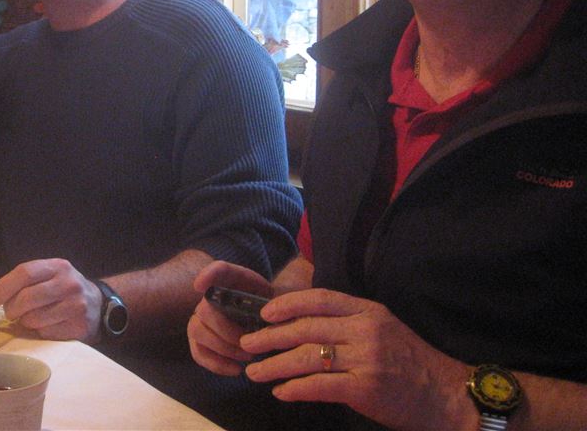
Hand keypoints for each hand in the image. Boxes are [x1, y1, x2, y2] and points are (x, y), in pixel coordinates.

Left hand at [0, 259, 102, 342]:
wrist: (99, 306)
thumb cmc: (64, 291)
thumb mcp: (50, 276)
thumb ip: (27, 281)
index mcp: (58, 266)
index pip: (25, 272)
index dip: (4, 287)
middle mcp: (69, 283)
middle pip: (27, 297)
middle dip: (11, 309)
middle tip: (9, 313)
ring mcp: (75, 305)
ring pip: (34, 319)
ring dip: (25, 322)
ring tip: (30, 319)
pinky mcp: (78, 326)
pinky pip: (46, 333)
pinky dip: (39, 332)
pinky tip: (46, 326)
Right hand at [188, 260, 273, 375]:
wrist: (267, 319)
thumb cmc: (272, 307)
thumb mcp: (280, 299)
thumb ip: (278, 303)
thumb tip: (273, 314)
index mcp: (234, 280)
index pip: (218, 270)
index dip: (207, 275)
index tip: (199, 286)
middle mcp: (211, 295)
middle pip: (204, 309)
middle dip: (226, 331)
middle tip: (249, 346)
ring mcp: (201, 317)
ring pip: (197, 330)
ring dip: (222, 348)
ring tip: (247, 357)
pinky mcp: (199, 340)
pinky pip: (198, 352)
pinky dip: (216, 364)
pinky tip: (236, 369)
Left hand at [239, 288, 470, 430]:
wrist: (447, 394)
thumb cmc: (411, 362)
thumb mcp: (384, 327)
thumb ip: (349, 321)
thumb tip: (304, 324)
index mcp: (367, 311)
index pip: (319, 299)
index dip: (287, 304)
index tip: (264, 313)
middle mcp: (364, 330)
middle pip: (305, 328)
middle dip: (270, 336)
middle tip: (248, 345)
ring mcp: (365, 359)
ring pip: (306, 357)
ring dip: (274, 365)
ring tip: (255, 372)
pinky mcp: (365, 388)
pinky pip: (319, 385)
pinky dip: (295, 388)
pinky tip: (281, 391)